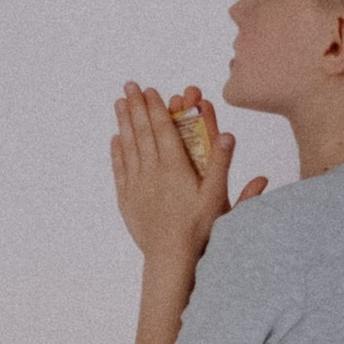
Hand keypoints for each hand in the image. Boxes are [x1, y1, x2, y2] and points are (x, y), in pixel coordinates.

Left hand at [112, 84, 265, 260]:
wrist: (170, 257)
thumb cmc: (198, 229)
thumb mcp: (216, 196)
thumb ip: (221, 164)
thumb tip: (228, 135)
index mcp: (175, 167)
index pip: (163, 130)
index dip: (157, 108)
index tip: (150, 90)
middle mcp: (153, 172)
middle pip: (143, 132)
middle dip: (136, 107)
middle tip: (129, 86)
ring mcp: (137, 185)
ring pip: (129, 147)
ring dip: (124, 123)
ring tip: (119, 103)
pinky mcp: (128, 200)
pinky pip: (120, 170)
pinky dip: (117, 152)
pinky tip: (115, 139)